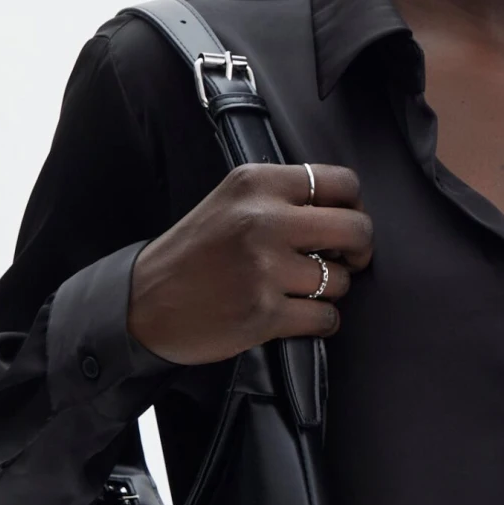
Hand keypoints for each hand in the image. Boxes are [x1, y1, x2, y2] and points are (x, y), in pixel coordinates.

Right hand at [126, 162, 372, 364]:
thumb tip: (346, 212)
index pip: (341, 182)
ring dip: (332, 290)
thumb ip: (282, 198)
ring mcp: (264, 268)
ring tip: (301, 290)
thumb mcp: (230, 201)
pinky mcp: (264, 313)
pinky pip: (326, 318)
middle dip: (360, 251)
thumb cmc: (193, 253)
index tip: (346, 225)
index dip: (355, 207)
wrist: (143, 302)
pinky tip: (298, 316)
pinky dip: (321, 321)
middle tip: (346, 261)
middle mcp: (263, 220)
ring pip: (342, 280)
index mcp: (256, 183)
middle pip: (356, 230)